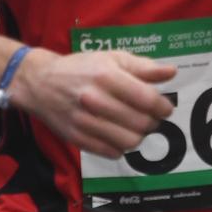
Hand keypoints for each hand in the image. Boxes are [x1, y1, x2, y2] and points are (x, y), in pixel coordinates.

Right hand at [10, 48, 176, 158]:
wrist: (40, 83)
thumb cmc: (81, 68)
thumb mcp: (112, 58)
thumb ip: (143, 67)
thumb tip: (171, 72)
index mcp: (106, 76)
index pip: (147, 99)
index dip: (163, 107)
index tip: (165, 108)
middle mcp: (94, 100)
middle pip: (141, 123)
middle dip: (153, 122)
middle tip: (150, 117)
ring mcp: (84, 121)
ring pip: (129, 142)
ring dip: (139, 136)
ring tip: (135, 127)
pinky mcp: (77, 138)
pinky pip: (111, 153)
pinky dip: (121, 147)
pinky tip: (118, 135)